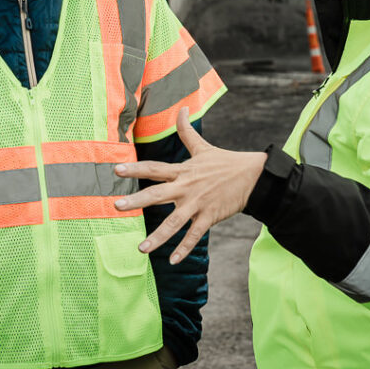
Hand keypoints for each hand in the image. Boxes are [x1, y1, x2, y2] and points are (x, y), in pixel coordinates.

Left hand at [114, 108, 266, 263]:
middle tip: (116, 206)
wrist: (253, 177)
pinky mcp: (210, 217)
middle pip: (157, 195)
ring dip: (157, 237)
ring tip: (141, 249)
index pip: (155, 169)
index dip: (135, 169)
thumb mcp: (203, 146)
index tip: (116, 170)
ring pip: (173, 222)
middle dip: (136, 201)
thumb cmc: (224, 162)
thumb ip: (186, 130)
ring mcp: (198, 204)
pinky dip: (184, 248)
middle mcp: (186, 188)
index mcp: (183, 171)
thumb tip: (182, 107)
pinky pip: (194, 235)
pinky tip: (172, 261)